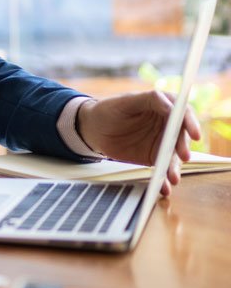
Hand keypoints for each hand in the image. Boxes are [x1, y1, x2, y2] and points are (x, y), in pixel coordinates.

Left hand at [77, 91, 201, 195]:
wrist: (92, 129)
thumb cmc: (108, 110)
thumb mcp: (126, 101)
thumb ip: (149, 100)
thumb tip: (171, 105)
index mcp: (164, 106)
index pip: (183, 114)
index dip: (191, 123)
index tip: (195, 135)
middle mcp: (167, 125)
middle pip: (181, 137)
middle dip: (183, 147)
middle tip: (183, 157)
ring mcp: (162, 143)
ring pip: (174, 156)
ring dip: (175, 168)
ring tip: (173, 178)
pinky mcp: (155, 158)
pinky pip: (163, 169)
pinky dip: (164, 179)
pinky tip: (163, 187)